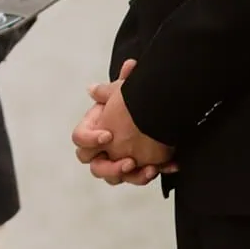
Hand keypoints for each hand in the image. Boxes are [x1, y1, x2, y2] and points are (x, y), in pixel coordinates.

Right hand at [68, 59, 175, 185]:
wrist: (154, 112)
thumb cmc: (134, 102)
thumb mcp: (127, 92)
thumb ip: (121, 83)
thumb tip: (122, 70)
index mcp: (94, 129)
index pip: (80, 139)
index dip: (90, 139)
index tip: (108, 135)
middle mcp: (102, 149)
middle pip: (95, 167)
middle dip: (111, 168)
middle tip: (129, 162)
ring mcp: (117, 161)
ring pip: (116, 179)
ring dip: (133, 177)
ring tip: (150, 170)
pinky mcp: (135, 169)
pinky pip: (140, 177)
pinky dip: (152, 173)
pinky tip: (169, 166)